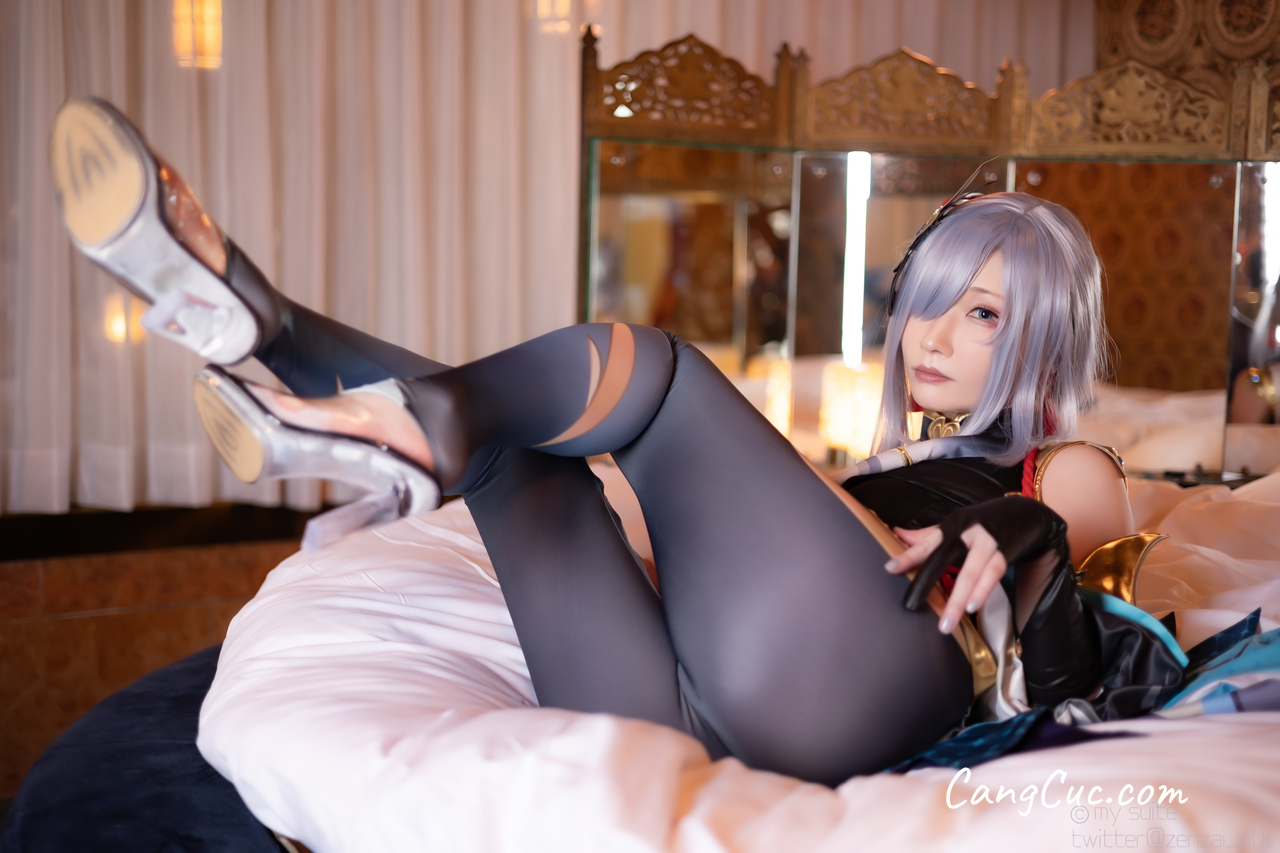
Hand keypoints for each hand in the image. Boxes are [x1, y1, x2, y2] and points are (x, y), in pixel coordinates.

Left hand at [887, 496, 1068, 632]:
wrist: (1025, 513)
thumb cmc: (982, 523)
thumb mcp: (955, 525)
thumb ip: (927, 535)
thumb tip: (896, 533)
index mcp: (952, 525)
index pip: (926, 541)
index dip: (908, 554)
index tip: (890, 568)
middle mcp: (969, 532)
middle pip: (944, 558)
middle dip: (927, 582)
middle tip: (912, 605)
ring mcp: (988, 543)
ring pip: (970, 573)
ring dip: (958, 599)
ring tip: (946, 623)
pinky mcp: (1006, 553)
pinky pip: (992, 575)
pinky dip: (982, 591)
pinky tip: (972, 606)